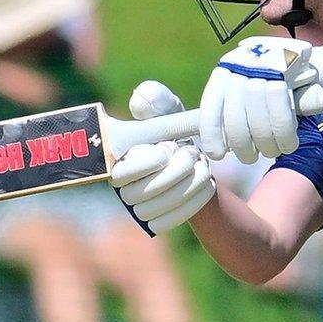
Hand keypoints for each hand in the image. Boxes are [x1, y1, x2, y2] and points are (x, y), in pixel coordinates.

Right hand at [111, 81, 214, 234]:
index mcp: (117, 160)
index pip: (121, 172)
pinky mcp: (153, 221)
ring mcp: (136, 207)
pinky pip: (166, 222)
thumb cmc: (172, 130)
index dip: (146, 163)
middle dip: (174, 173)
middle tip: (193, 155)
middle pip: (141, 194)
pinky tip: (206, 186)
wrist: (190, 160)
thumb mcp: (166, 110)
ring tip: (203, 167)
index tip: (168, 149)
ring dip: (187, 187)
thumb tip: (141, 99)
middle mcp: (121, 187)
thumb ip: (156, 100)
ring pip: (155, 209)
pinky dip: (191, 205)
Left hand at [199, 36, 322, 163]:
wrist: (310, 61)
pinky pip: (282, 117)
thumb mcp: (250, 87)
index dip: (212, 133)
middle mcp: (243, 66)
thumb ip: (233, 109)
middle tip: (250, 157)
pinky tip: (288, 144)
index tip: (218, 154)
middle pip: (235, 119)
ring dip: (266, 144)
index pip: (212, 104)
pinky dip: (284, 136)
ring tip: (272, 151)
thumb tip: (211, 139)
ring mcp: (266, 69)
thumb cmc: (276, 80)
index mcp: (228, 68)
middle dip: (242, 146)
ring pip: (258, 121)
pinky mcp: (289, 77)